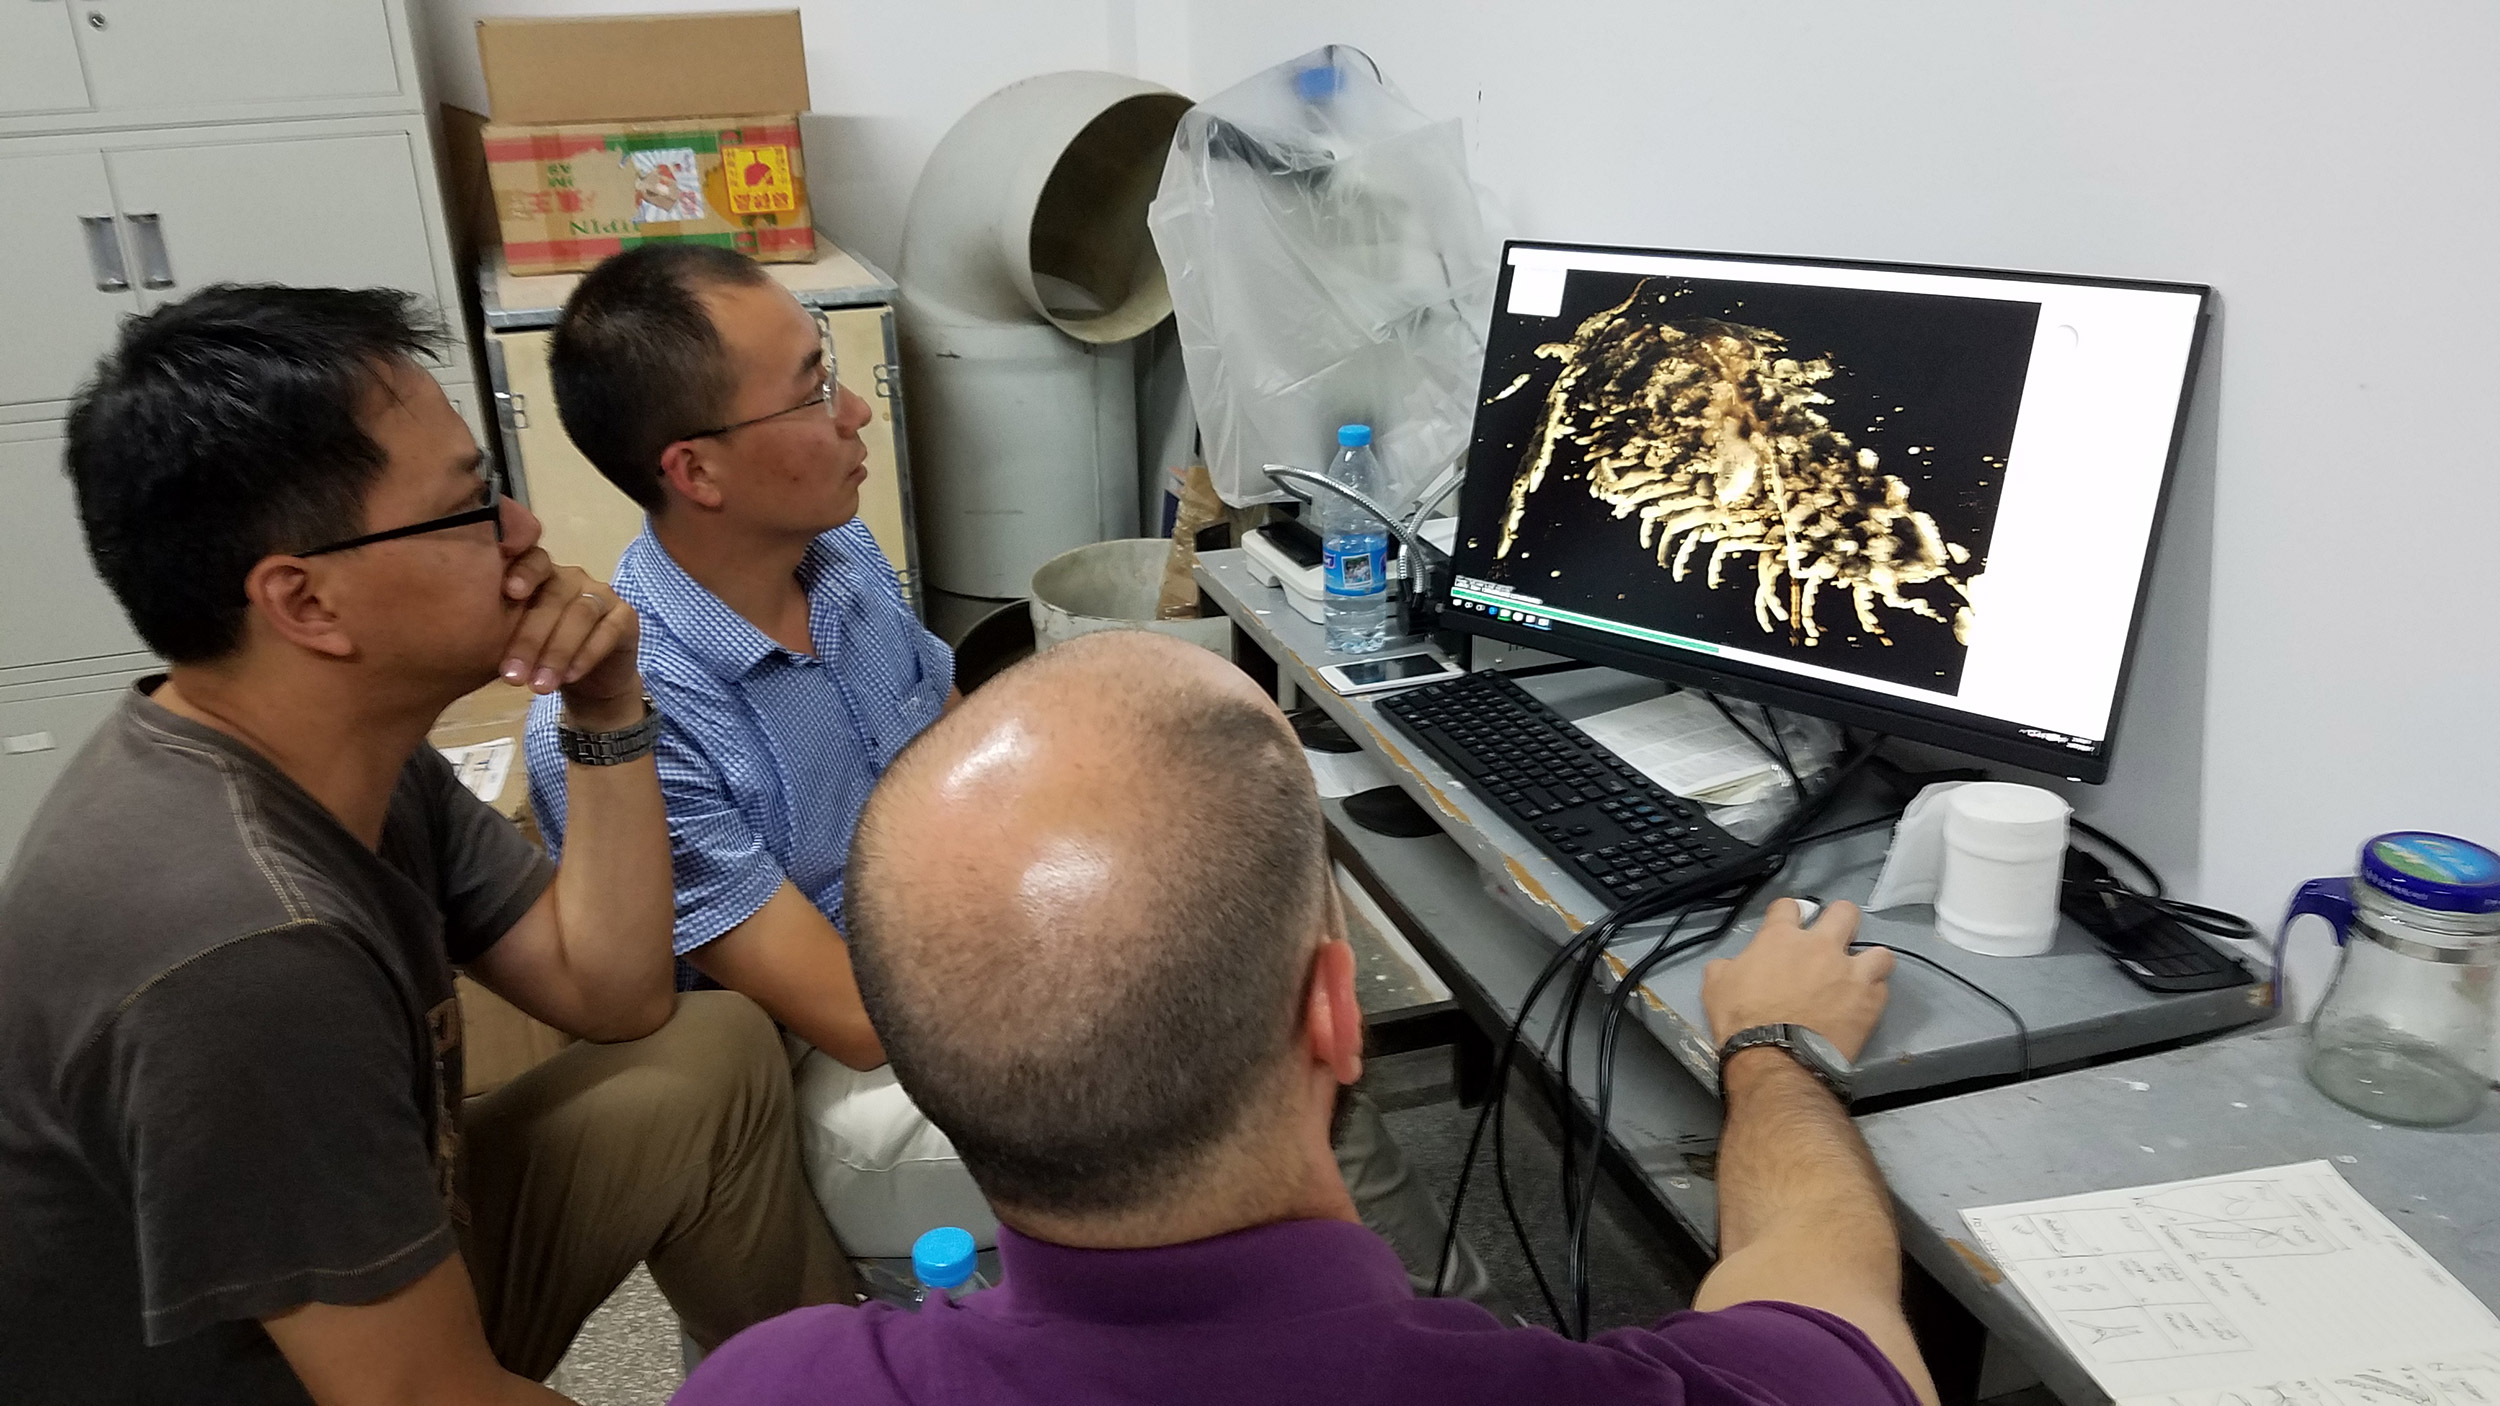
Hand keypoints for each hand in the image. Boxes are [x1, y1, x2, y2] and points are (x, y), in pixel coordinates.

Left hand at [498, 549, 642, 729]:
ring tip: (539, 687)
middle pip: (553, 597)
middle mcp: (571, 578)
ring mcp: (601, 594)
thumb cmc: (540, 656)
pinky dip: (586, 655)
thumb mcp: (512, 642)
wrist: (586, 682)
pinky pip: (607, 631)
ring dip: (557, 652)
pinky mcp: (625, 616)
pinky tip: (569, 677)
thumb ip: (496, 627)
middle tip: (512, 676)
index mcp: (540, 576)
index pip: (533, 561)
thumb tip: (457, 630)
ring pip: (580, 614)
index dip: (523, 573)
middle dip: (530, 639)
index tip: (509, 593)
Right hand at [1703, 898, 1892, 1061]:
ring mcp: (1850, 972)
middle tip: (1833, 940)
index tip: (1787, 925)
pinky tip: (1863, 1004)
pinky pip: (1882, 988)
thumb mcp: (1715, 985)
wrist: (1775, 1057)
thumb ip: (1728, 966)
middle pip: (1844, 912)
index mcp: (1781, 938)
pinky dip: (1873, 994)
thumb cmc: (1741, 1020)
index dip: (1788, 914)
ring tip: (1859, 976)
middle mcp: (1821, 946)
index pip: (1789, 906)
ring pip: (1880, 952)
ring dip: (1869, 962)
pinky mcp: (1869, 1001)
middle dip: (1840, 921)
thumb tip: (1732, 966)